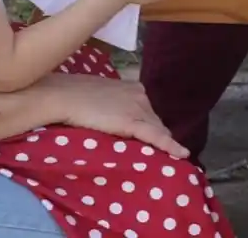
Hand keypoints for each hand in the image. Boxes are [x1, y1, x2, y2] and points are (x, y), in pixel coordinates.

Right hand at [38, 73, 188, 157]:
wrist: (65, 96)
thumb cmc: (76, 95)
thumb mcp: (101, 97)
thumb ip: (114, 106)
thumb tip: (115, 117)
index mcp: (133, 88)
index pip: (148, 112)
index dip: (150, 126)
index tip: (152, 137)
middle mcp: (140, 96)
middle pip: (155, 121)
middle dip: (157, 136)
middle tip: (159, 153)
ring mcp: (138, 108)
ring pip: (156, 130)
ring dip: (161, 143)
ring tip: (170, 159)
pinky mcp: (133, 122)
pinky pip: (156, 136)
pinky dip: (170, 146)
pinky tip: (181, 154)